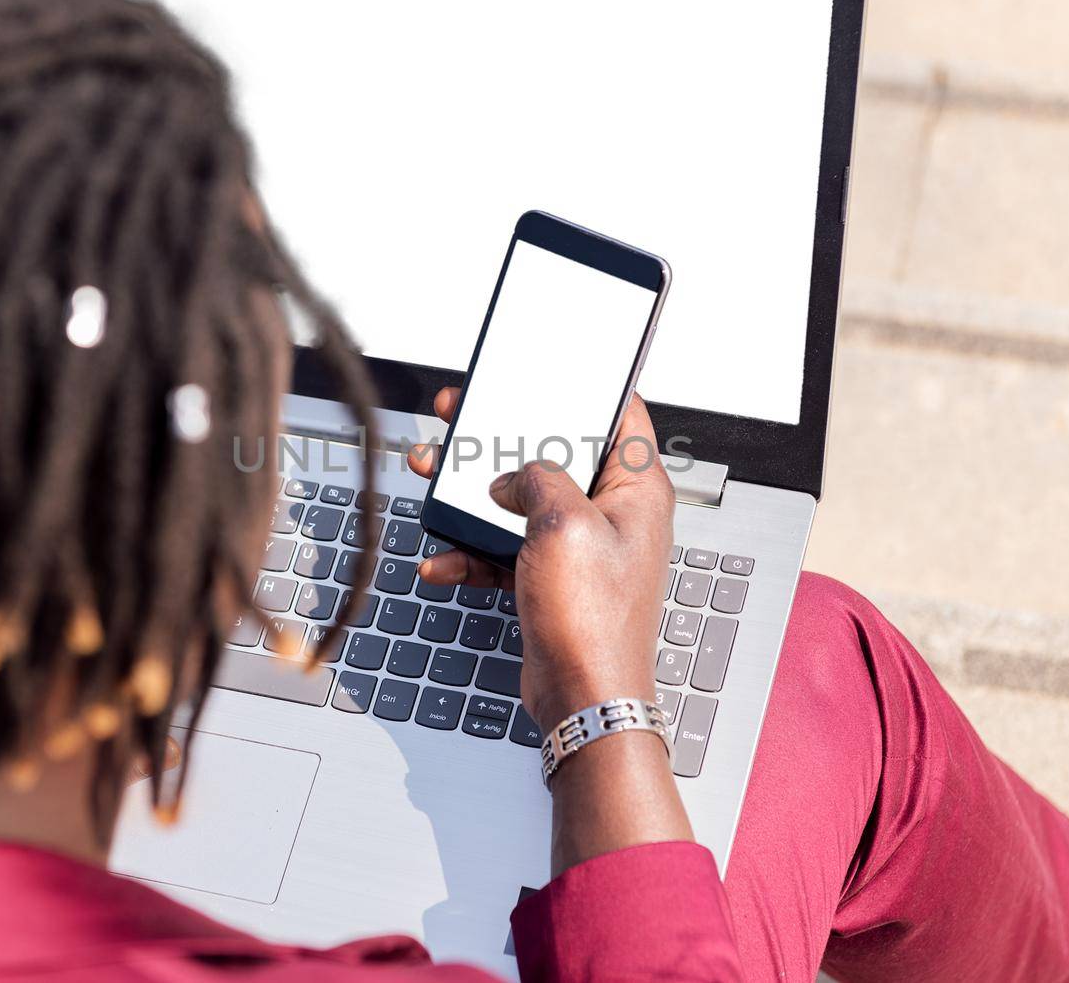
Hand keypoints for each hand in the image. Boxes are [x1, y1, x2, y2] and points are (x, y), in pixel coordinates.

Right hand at [407, 388, 674, 729]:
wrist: (582, 698)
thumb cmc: (594, 621)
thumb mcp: (563, 524)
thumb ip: (537, 479)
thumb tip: (515, 478)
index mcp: (636, 489)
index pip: (621, 415)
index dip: (584, 388)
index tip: (546, 370)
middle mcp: (612, 513)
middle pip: (554, 453)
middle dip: (503, 438)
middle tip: (463, 416)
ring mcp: (580, 547)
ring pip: (520, 499)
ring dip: (472, 494)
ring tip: (431, 477)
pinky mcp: (550, 578)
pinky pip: (504, 547)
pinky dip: (471, 550)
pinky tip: (442, 558)